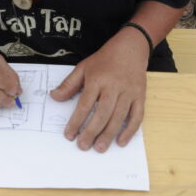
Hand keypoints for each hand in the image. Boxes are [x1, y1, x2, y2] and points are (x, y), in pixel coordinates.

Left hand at [50, 27, 148, 152]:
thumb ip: (69, 84)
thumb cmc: (105, 59)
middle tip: (83, 146)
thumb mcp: (83, 67)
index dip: (76, 121)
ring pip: (119, 117)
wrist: (130, 48)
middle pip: (102, 113)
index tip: (69, 135)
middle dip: (92, 131)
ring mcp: (129, 92)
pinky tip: (121, 141)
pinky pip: (137, 116)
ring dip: (109, 134)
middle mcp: (114, 87)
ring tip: (99, 148)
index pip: (85, 104)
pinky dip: (130, 130)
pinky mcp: (140, 96)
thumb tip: (54, 97)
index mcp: (97, 80)